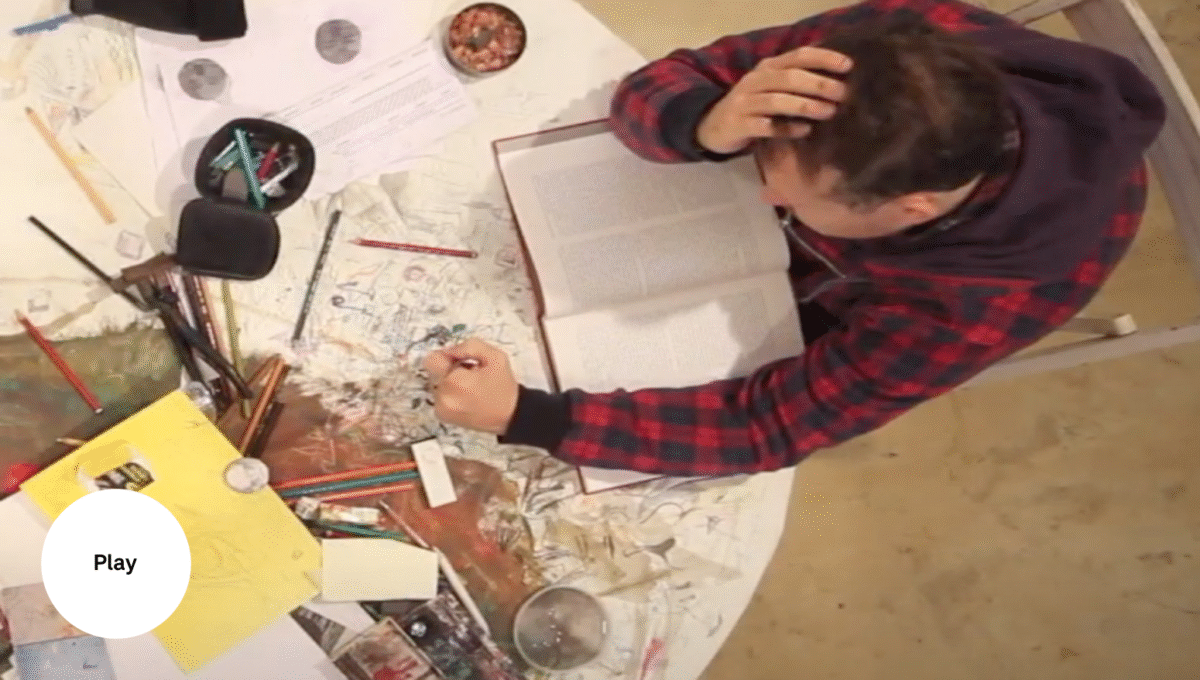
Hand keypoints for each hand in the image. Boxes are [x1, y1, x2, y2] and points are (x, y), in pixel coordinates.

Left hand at [423, 338, 518, 434]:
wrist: (510, 416)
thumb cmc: (503, 386)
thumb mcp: (494, 357)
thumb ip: (470, 347)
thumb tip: (448, 351)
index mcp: (455, 382)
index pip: (431, 360)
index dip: (446, 357)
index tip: (461, 361)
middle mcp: (444, 398)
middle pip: (435, 372)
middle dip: (450, 370)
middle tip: (471, 375)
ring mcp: (441, 410)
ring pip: (437, 384)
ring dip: (450, 382)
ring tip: (471, 387)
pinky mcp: (443, 417)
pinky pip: (439, 396)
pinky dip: (450, 394)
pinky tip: (467, 397)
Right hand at [695, 46, 852, 154]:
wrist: (712, 127)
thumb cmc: (752, 107)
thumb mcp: (771, 88)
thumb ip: (796, 82)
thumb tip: (838, 83)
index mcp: (767, 67)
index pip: (798, 56)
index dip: (824, 58)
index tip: (848, 66)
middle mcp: (755, 80)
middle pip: (789, 77)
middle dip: (819, 84)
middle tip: (843, 93)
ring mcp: (744, 102)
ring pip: (777, 100)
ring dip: (805, 105)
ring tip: (829, 112)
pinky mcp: (738, 124)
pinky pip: (765, 126)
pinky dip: (786, 128)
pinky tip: (805, 130)